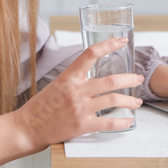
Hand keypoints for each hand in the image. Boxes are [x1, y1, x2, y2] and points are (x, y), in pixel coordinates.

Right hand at [13, 37, 143, 151]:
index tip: (121, 40)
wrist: (28, 127)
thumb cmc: (41, 106)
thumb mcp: (56, 85)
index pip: (91, 54)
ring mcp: (80, 108)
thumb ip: (74, 79)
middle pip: (110, 80)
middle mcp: (76, 90)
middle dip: (129, 79)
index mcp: (69, 77)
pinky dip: (122, 122)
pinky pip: (108, 123)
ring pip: (113, 100)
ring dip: (129, 101)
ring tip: (137, 101)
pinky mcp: (83, 125)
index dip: (108, 44)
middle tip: (138, 78)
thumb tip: (91, 75)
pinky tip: (129, 121)